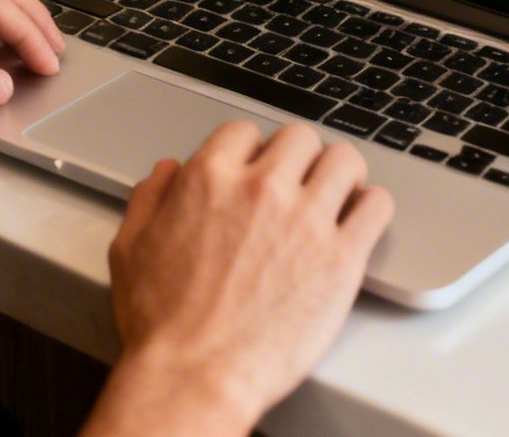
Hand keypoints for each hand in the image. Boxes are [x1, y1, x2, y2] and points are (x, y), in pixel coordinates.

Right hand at [82, 122, 394, 436]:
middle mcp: (261, 188)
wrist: (195, 375)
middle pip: (301, 137)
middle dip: (299, 158)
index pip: (245, 132)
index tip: (257, 170)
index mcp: (210, 178)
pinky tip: (360, 221)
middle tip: (300, 183)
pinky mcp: (343, 257)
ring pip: (344, 161)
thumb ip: (149, 198)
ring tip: (339, 195)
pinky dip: (372, 207)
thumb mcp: (130, 248)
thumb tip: (167, 171)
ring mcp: (307, 219)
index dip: (251, 151)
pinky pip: (378, 206)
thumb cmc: (162, 324)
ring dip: (341, 174)